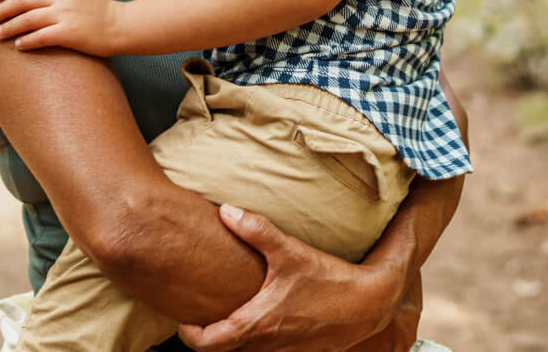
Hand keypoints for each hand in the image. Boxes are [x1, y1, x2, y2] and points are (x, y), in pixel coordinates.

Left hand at [0, 0, 120, 54]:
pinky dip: (27, 41)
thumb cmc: (100, 4)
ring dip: (10, 26)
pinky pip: (41, 37)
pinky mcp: (69, 34)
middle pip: (25, 0)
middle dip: (4, 8)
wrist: (120, 26)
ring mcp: (65, 15)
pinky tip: (19, 45)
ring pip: (29, 19)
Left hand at [178, 205, 415, 351]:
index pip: (209, 344)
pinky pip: (264, 350)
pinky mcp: (295, 351)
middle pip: (223, 351)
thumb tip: (224, 210)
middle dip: (207, 336)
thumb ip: (255, 229)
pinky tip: (255, 314)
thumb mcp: (289, 250)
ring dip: (231, 338)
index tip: (181, 318)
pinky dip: (252, 338)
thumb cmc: (326, 278)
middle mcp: (266, 344)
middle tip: (197, 311)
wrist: (366, 304)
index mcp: (257, 323)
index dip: (189, 335)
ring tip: (223, 312)